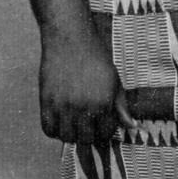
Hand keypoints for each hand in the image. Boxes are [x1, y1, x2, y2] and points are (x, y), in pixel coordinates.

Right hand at [38, 29, 135, 143]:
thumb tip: (131, 126)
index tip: (102, 127)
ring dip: (72, 136)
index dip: (105, 133)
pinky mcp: (46, 101)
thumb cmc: (96, 58)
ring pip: (67, 137)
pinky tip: (61, 123)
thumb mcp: (115, 81)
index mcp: (103, 103)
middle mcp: (83, 107)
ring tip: (75, 127)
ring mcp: (63, 105)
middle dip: (89, 138)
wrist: (70, 39)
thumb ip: (121, 106)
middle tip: (89, 130)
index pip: (105, 133)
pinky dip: (54, 131)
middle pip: (86, 139)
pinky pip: (48, 128)